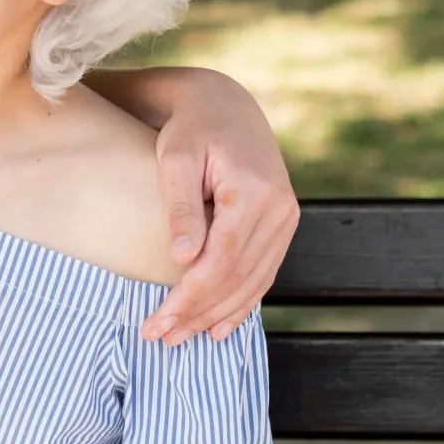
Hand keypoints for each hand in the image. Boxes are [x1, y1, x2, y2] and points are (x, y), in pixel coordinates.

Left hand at [143, 73, 300, 346]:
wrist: (224, 106)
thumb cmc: (191, 130)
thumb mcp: (176, 160)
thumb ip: (181, 207)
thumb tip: (184, 260)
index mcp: (254, 193)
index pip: (221, 261)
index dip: (189, 297)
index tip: (157, 320)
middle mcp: (280, 209)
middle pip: (237, 278)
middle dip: (198, 313)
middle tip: (159, 337)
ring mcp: (287, 218)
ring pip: (253, 282)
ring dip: (217, 315)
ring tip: (181, 337)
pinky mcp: (282, 224)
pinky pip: (264, 273)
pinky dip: (242, 302)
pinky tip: (220, 326)